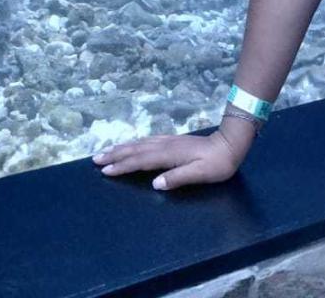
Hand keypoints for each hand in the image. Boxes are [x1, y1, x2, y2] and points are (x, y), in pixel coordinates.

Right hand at [93, 130, 241, 190]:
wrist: (229, 145)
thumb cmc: (216, 164)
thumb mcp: (200, 174)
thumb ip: (177, 178)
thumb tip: (155, 184)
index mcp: (169, 155)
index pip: (140, 161)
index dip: (122, 166)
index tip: (105, 170)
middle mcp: (165, 145)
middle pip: (135, 149)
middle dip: (115, 154)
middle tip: (95, 159)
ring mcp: (167, 141)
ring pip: (139, 144)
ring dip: (121, 147)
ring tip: (106, 151)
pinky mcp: (171, 141)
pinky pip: (146, 142)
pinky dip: (134, 144)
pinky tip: (131, 145)